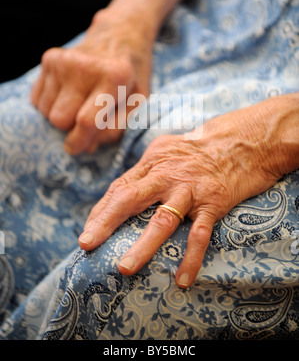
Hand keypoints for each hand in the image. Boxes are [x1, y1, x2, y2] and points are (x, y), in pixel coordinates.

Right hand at [30, 8, 154, 153]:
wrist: (121, 34)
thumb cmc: (132, 75)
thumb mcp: (140, 101)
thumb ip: (118, 128)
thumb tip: (89, 147)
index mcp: (114, 76)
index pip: (86, 121)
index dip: (79, 141)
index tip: (76, 148)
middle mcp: (85, 66)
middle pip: (60, 119)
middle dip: (70, 128)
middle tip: (86, 118)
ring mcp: (64, 60)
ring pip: (46, 111)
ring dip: (60, 115)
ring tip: (80, 102)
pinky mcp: (50, 58)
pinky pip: (37, 98)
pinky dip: (50, 104)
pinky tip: (69, 93)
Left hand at [78, 98, 287, 286]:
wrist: (242, 142)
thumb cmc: (199, 148)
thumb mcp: (166, 149)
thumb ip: (146, 168)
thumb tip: (122, 190)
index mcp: (152, 162)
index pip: (120, 187)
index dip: (101, 211)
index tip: (88, 233)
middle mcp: (166, 175)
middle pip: (130, 197)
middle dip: (106, 221)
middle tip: (87, 244)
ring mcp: (189, 190)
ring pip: (162, 219)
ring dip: (142, 245)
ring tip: (124, 268)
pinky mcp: (212, 202)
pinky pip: (199, 233)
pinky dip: (190, 257)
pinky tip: (182, 279)